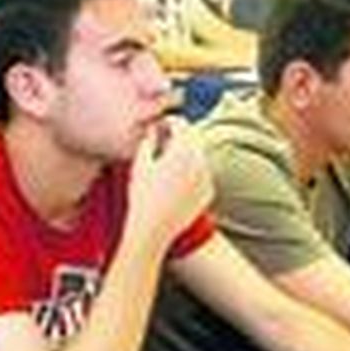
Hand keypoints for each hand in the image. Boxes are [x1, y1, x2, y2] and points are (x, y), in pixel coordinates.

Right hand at [126, 118, 213, 249]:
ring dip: (186, 154)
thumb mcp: (140, 165)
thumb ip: (148, 141)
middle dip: (180, 136)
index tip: (158, 125)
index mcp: (183, 149)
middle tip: (163, 139)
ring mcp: (208, 176)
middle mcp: (201, 160)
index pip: (180, 124)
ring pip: (199, 156)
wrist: (154, 229)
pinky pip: (202, 174)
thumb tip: (153, 129)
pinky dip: (192, 172)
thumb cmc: (142, 196)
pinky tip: (175, 182)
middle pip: (193, 138)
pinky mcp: (209, 191)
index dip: (167, 121)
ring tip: (167, 162)